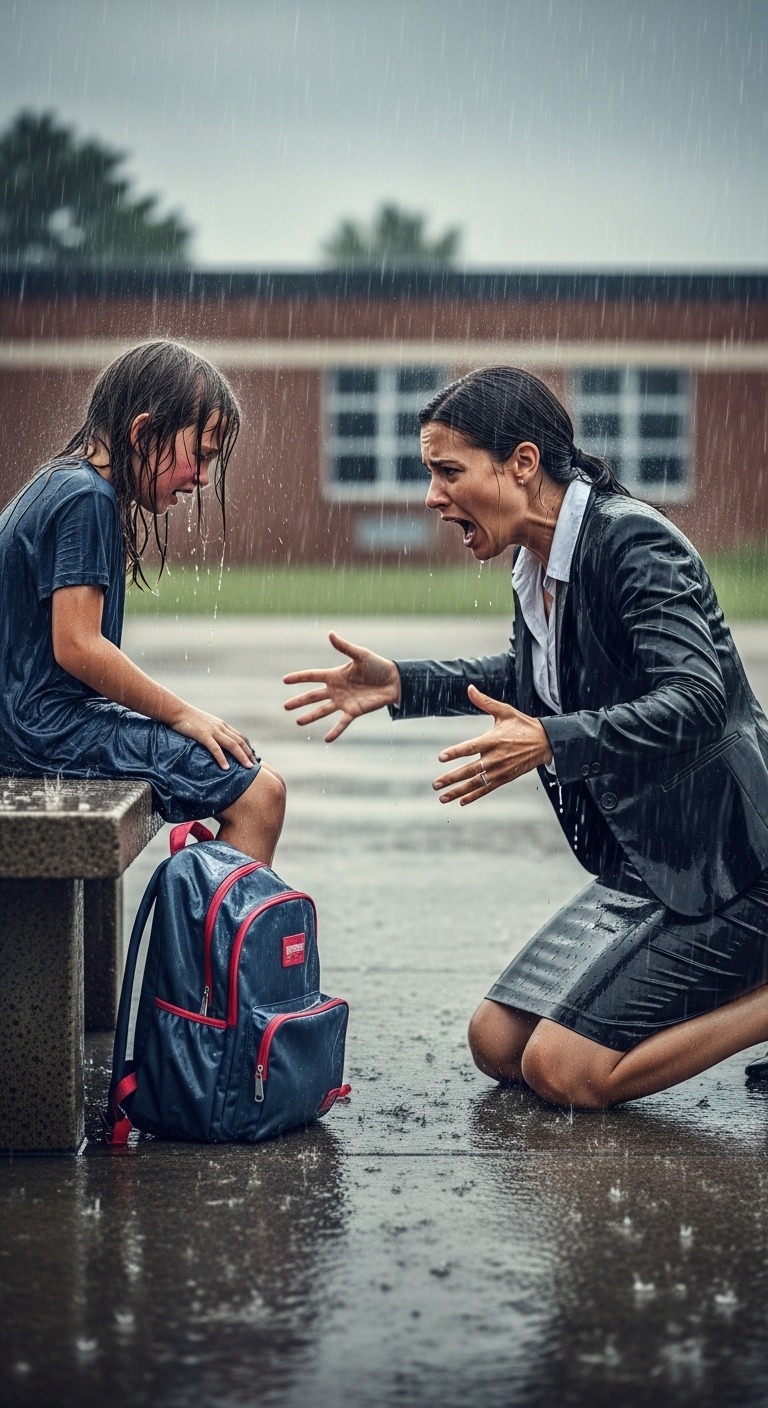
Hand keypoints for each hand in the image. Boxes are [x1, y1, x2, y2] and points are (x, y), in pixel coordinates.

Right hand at [168, 705, 255, 770]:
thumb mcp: (205, 724)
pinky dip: (222, 758)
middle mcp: (221, 727)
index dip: (248, 748)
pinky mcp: (203, 735)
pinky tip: (226, 768)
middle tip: (255, 767)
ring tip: (248, 769)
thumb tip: (217, 744)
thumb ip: (212, 732)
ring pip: (232, 745)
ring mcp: (213, 730)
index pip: (240, 737)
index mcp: (222, 725)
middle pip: (240, 742)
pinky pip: (215, 748)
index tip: (253, 758)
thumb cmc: (188, 719)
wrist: (177, 711)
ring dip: (242, 757)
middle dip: (249, 754)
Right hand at [283, 632, 400, 741]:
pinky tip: (327, 739)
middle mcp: (336, 689)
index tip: (284, 680)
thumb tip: (330, 633)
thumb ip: (344, 647)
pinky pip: (342, 723)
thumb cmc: (377, 666)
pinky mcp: (354, 711)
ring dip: (311, 716)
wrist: (394, 681)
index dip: (299, 678)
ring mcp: (344, 701)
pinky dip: (335, 731)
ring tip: (298, 722)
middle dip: (299, 701)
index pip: (312, 676)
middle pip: (313, 696)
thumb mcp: (360, 654)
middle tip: (285, 706)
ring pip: (323, 710)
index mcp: (335, 675)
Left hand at [432, 684, 552, 804]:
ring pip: (476, 783)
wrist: (545, 742)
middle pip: (470, 770)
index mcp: (493, 740)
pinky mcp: (505, 778)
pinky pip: (487, 789)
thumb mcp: (505, 711)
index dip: (455, 752)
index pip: (470, 747)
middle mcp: (496, 757)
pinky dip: (474, 796)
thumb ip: (485, 702)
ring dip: (458, 791)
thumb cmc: (523, 725)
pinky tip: (462, 801)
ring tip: (442, 797)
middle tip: (435, 784)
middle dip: (451, 778)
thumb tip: (469, 688)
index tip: (441, 757)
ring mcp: (500, 770)